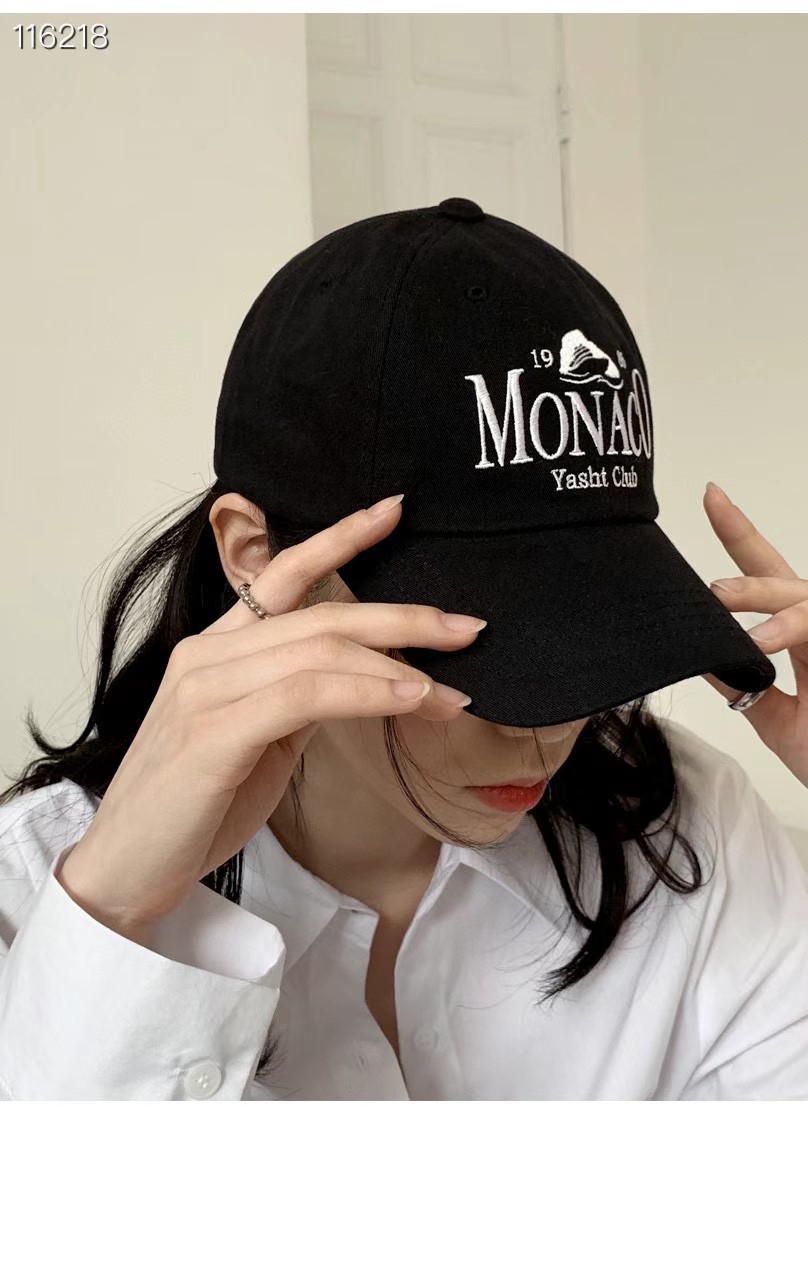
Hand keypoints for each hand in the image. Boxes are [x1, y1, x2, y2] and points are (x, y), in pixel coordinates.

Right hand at [57, 495, 485, 932]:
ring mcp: (206, 690)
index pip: (281, 575)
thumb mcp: (256, 741)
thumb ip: (296, 699)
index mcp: (215, 649)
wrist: (127, 870)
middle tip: (469, 627)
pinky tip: (409, 700)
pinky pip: (306, 696)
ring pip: (319, 651)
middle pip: (319, 614)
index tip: (395, 511)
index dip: (340, 537)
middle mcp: (207, 656)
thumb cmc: (194, 808)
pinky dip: (366, 693)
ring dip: (399, 668)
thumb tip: (362, 680)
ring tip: (451, 693)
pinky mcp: (213, 733)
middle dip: (403, 617)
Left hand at [703, 481, 807, 787]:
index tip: (711, 495)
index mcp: (806, 634)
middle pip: (788, 584)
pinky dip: (796, 633)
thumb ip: (743, 688)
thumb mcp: (777, 722)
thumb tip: (698, 653)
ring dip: (774, 612)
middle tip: (711, 592)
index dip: (741, 535)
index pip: (771, 576)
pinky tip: (768, 646)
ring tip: (739, 625)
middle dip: (750, 583)